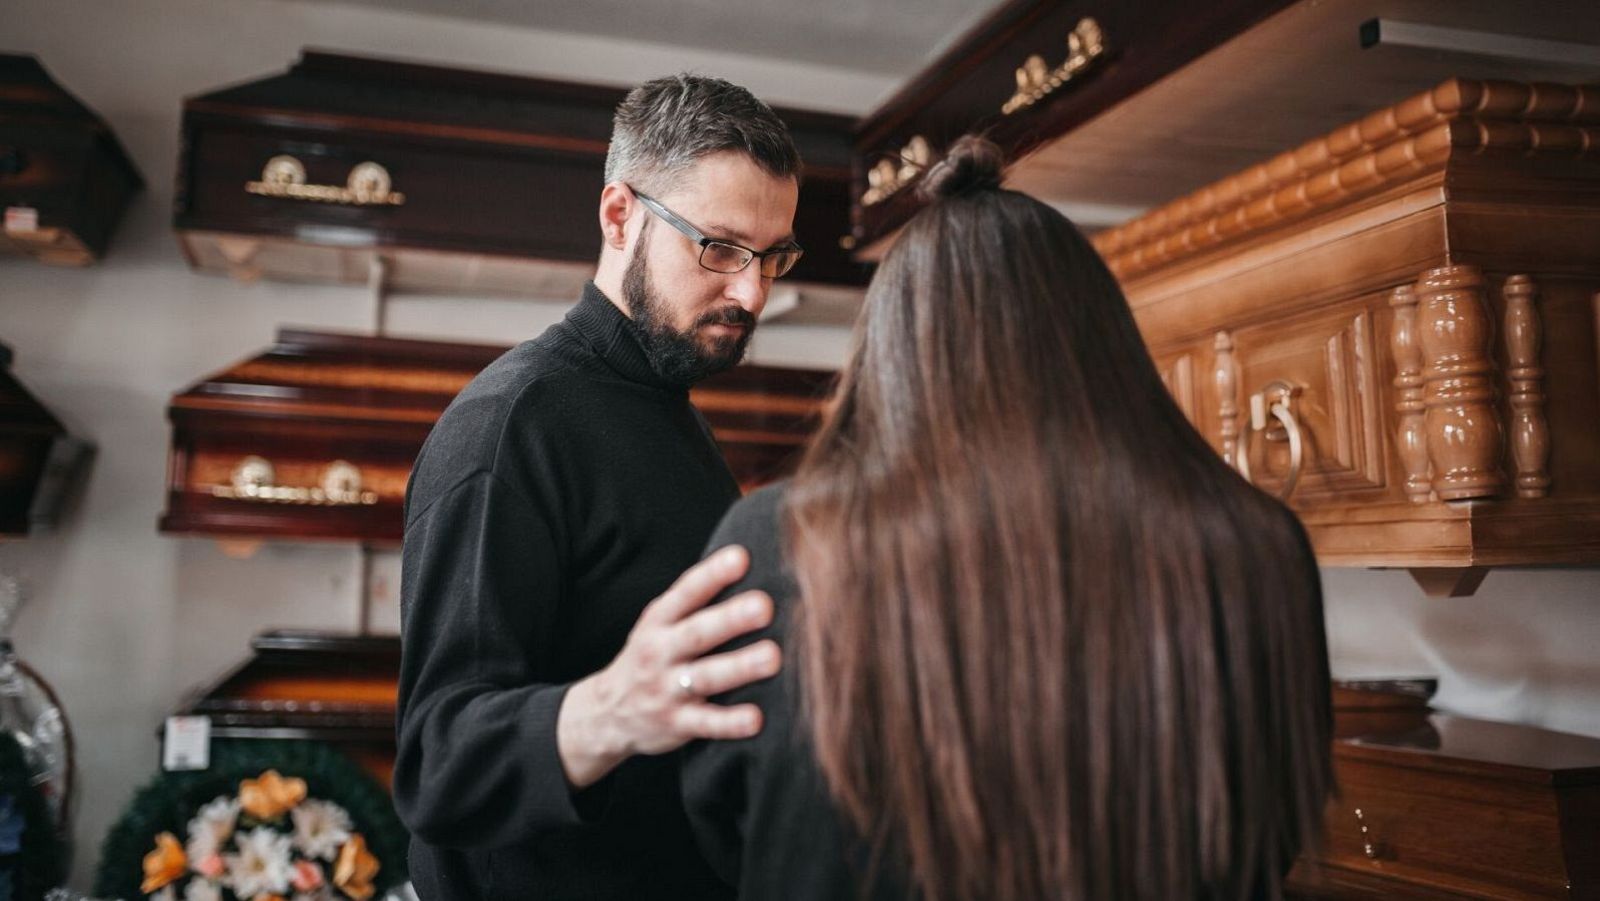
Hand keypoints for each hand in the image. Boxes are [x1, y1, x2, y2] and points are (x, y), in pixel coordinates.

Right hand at [557, 545, 781, 787]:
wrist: (606, 712)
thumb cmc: (651, 656)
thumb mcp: (660, 623)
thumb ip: (695, 599)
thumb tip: (746, 560)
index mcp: (658, 620)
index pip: (686, 592)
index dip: (712, 574)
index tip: (741, 557)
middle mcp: (659, 652)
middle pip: (697, 633)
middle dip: (731, 619)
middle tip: (765, 606)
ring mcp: (666, 690)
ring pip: (705, 677)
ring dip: (739, 667)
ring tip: (772, 657)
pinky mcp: (676, 724)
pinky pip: (705, 724)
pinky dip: (730, 723)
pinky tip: (756, 719)